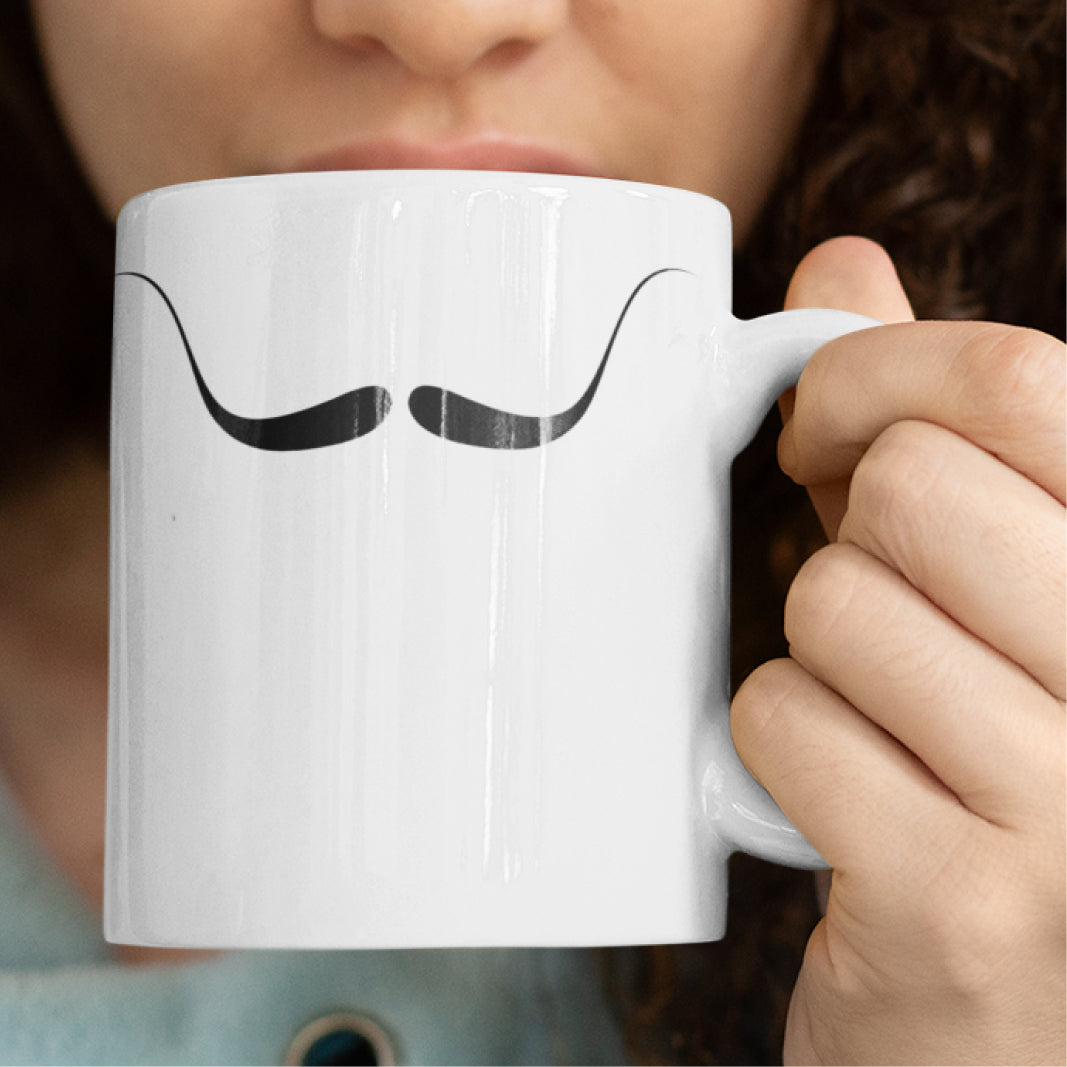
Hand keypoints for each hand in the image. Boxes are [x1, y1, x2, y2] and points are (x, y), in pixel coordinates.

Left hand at [732, 237, 1065, 1064]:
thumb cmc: (980, 754)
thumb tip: (842, 269)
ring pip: (834, 600)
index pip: (1020, 382)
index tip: (824, 425)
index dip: (877, 376)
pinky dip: (778, 743)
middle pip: (912, 486)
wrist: (1003, 1009)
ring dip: (823, 650)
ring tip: (879, 711)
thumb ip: (926, 420)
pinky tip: (846, 791)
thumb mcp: (979, 564)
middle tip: (863, 585)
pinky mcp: (964, 902)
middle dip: (849, 528)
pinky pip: (784, 719)